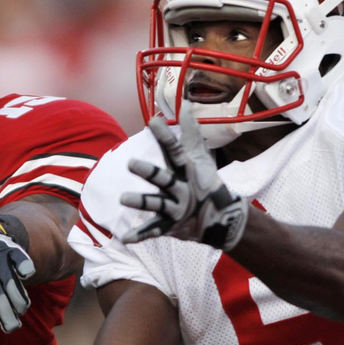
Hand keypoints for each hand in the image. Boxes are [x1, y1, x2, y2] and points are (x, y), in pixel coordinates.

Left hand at [120, 110, 247, 248]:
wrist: (221, 218)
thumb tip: (187, 106)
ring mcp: (176, 208)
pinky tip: (124, 239)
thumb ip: (191, 133)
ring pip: (156, 203)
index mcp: (185, 170)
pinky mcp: (170, 225)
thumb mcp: (200, 158)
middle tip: (130, 163)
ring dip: (140, 201)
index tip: (152, 120)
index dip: (164, 136)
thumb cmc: (205, 183)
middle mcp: (181, 188)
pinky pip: (154, 231)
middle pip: (163, 178)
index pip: (174, 150)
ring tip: (122, 198)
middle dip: (148, 171)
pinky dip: (140, 235)